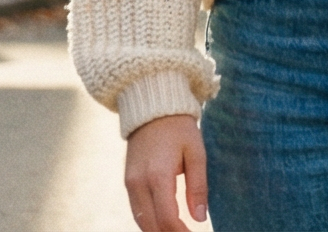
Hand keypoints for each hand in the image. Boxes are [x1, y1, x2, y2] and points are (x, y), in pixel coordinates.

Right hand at [124, 115, 207, 231]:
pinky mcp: (128, 181)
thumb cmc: (179, 129)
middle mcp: (139, 182)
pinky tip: (164, 224)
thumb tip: (199, 218)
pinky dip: (149, 222)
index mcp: (158, 175)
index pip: (167, 218)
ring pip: (141, 221)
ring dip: (158, 231)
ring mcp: (130, 183)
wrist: (152, 108)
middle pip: (151, 225)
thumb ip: (198, 187)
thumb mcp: (196, 153)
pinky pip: (137, 210)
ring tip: (178, 231)